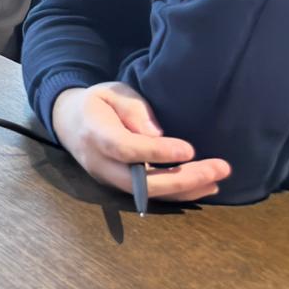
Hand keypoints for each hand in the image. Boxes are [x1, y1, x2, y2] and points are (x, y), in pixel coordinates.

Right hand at [51, 82, 230, 201]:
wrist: (69, 123)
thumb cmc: (96, 103)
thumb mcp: (112, 92)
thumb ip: (133, 108)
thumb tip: (157, 134)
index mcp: (95, 134)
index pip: (125, 149)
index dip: (157, 153)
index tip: (190, 150)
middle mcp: (100, 163)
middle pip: (140, 182)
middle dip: (182, 179)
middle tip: (219, 169)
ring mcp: (109, 179)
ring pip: (147, 194)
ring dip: (185, 190)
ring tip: (217, 180)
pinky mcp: (119, 187)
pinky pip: (150, 196)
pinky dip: (179, 194)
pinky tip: (206, 187)